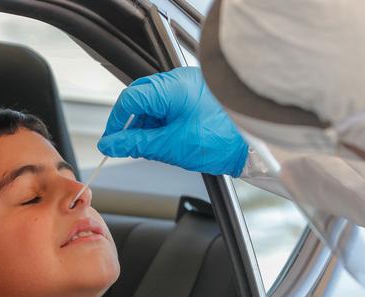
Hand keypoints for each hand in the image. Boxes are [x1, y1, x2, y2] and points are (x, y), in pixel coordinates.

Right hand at [97, 67, 247, 176]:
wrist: (253, 145)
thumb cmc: (222, 140)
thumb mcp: (170, 145)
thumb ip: (136, 144)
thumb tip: (112, 144)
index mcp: (172, 87)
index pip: (130, 99)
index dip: (117, 122)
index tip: (111, 141)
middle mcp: (180, 82)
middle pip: (141, 99)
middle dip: (133, 124)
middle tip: (127, 145)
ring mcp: (188, 88)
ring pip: (154, 104)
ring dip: (148, 126)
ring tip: (153, 147)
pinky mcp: (196, 97)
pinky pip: (169, 107)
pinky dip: (162, 125)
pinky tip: (165, 140)